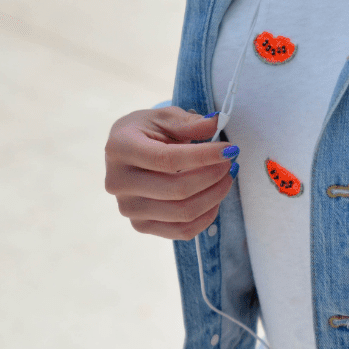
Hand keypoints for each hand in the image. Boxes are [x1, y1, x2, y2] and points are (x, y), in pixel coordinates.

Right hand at [104, 107, 238, 239]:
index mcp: (120, 148)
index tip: (230, 150)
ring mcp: (128, 208)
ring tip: (226, 178)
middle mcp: (118, 182)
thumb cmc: (148, 132)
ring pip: (183, 213)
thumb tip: (215, 123)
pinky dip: (207, 216)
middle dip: (213, 176)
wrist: (128, 153)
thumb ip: (189, 122)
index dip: (203, 156)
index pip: (167, 159)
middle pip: (177, 190)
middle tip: (231, 163)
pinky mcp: (141, 225)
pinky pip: (183, 231)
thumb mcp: (165, 118)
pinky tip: (215, 198)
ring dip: (215, 196)